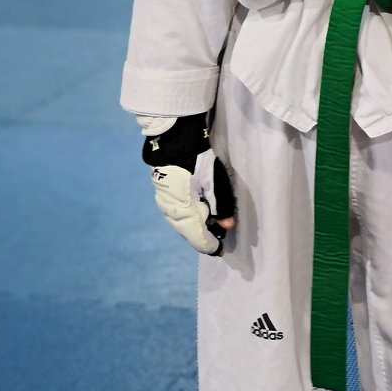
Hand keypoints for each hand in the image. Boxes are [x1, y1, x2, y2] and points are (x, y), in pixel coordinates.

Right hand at [140, 112, 236, 254]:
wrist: (172, 140)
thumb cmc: (197, 160)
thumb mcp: (213, 181)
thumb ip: (221, 205)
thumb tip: (228, 227)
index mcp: (183, 213)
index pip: (199, 239)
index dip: (212, 246)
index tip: (222, 250)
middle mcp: (171, 213)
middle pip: (190, 233)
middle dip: (206, 236)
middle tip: (221, 235)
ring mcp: (164, 205)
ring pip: (183, 224)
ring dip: (198, 226)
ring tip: (212, 223)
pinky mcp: (163, 196)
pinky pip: (178, 214)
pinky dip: (190, 216)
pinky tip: (200, 210)